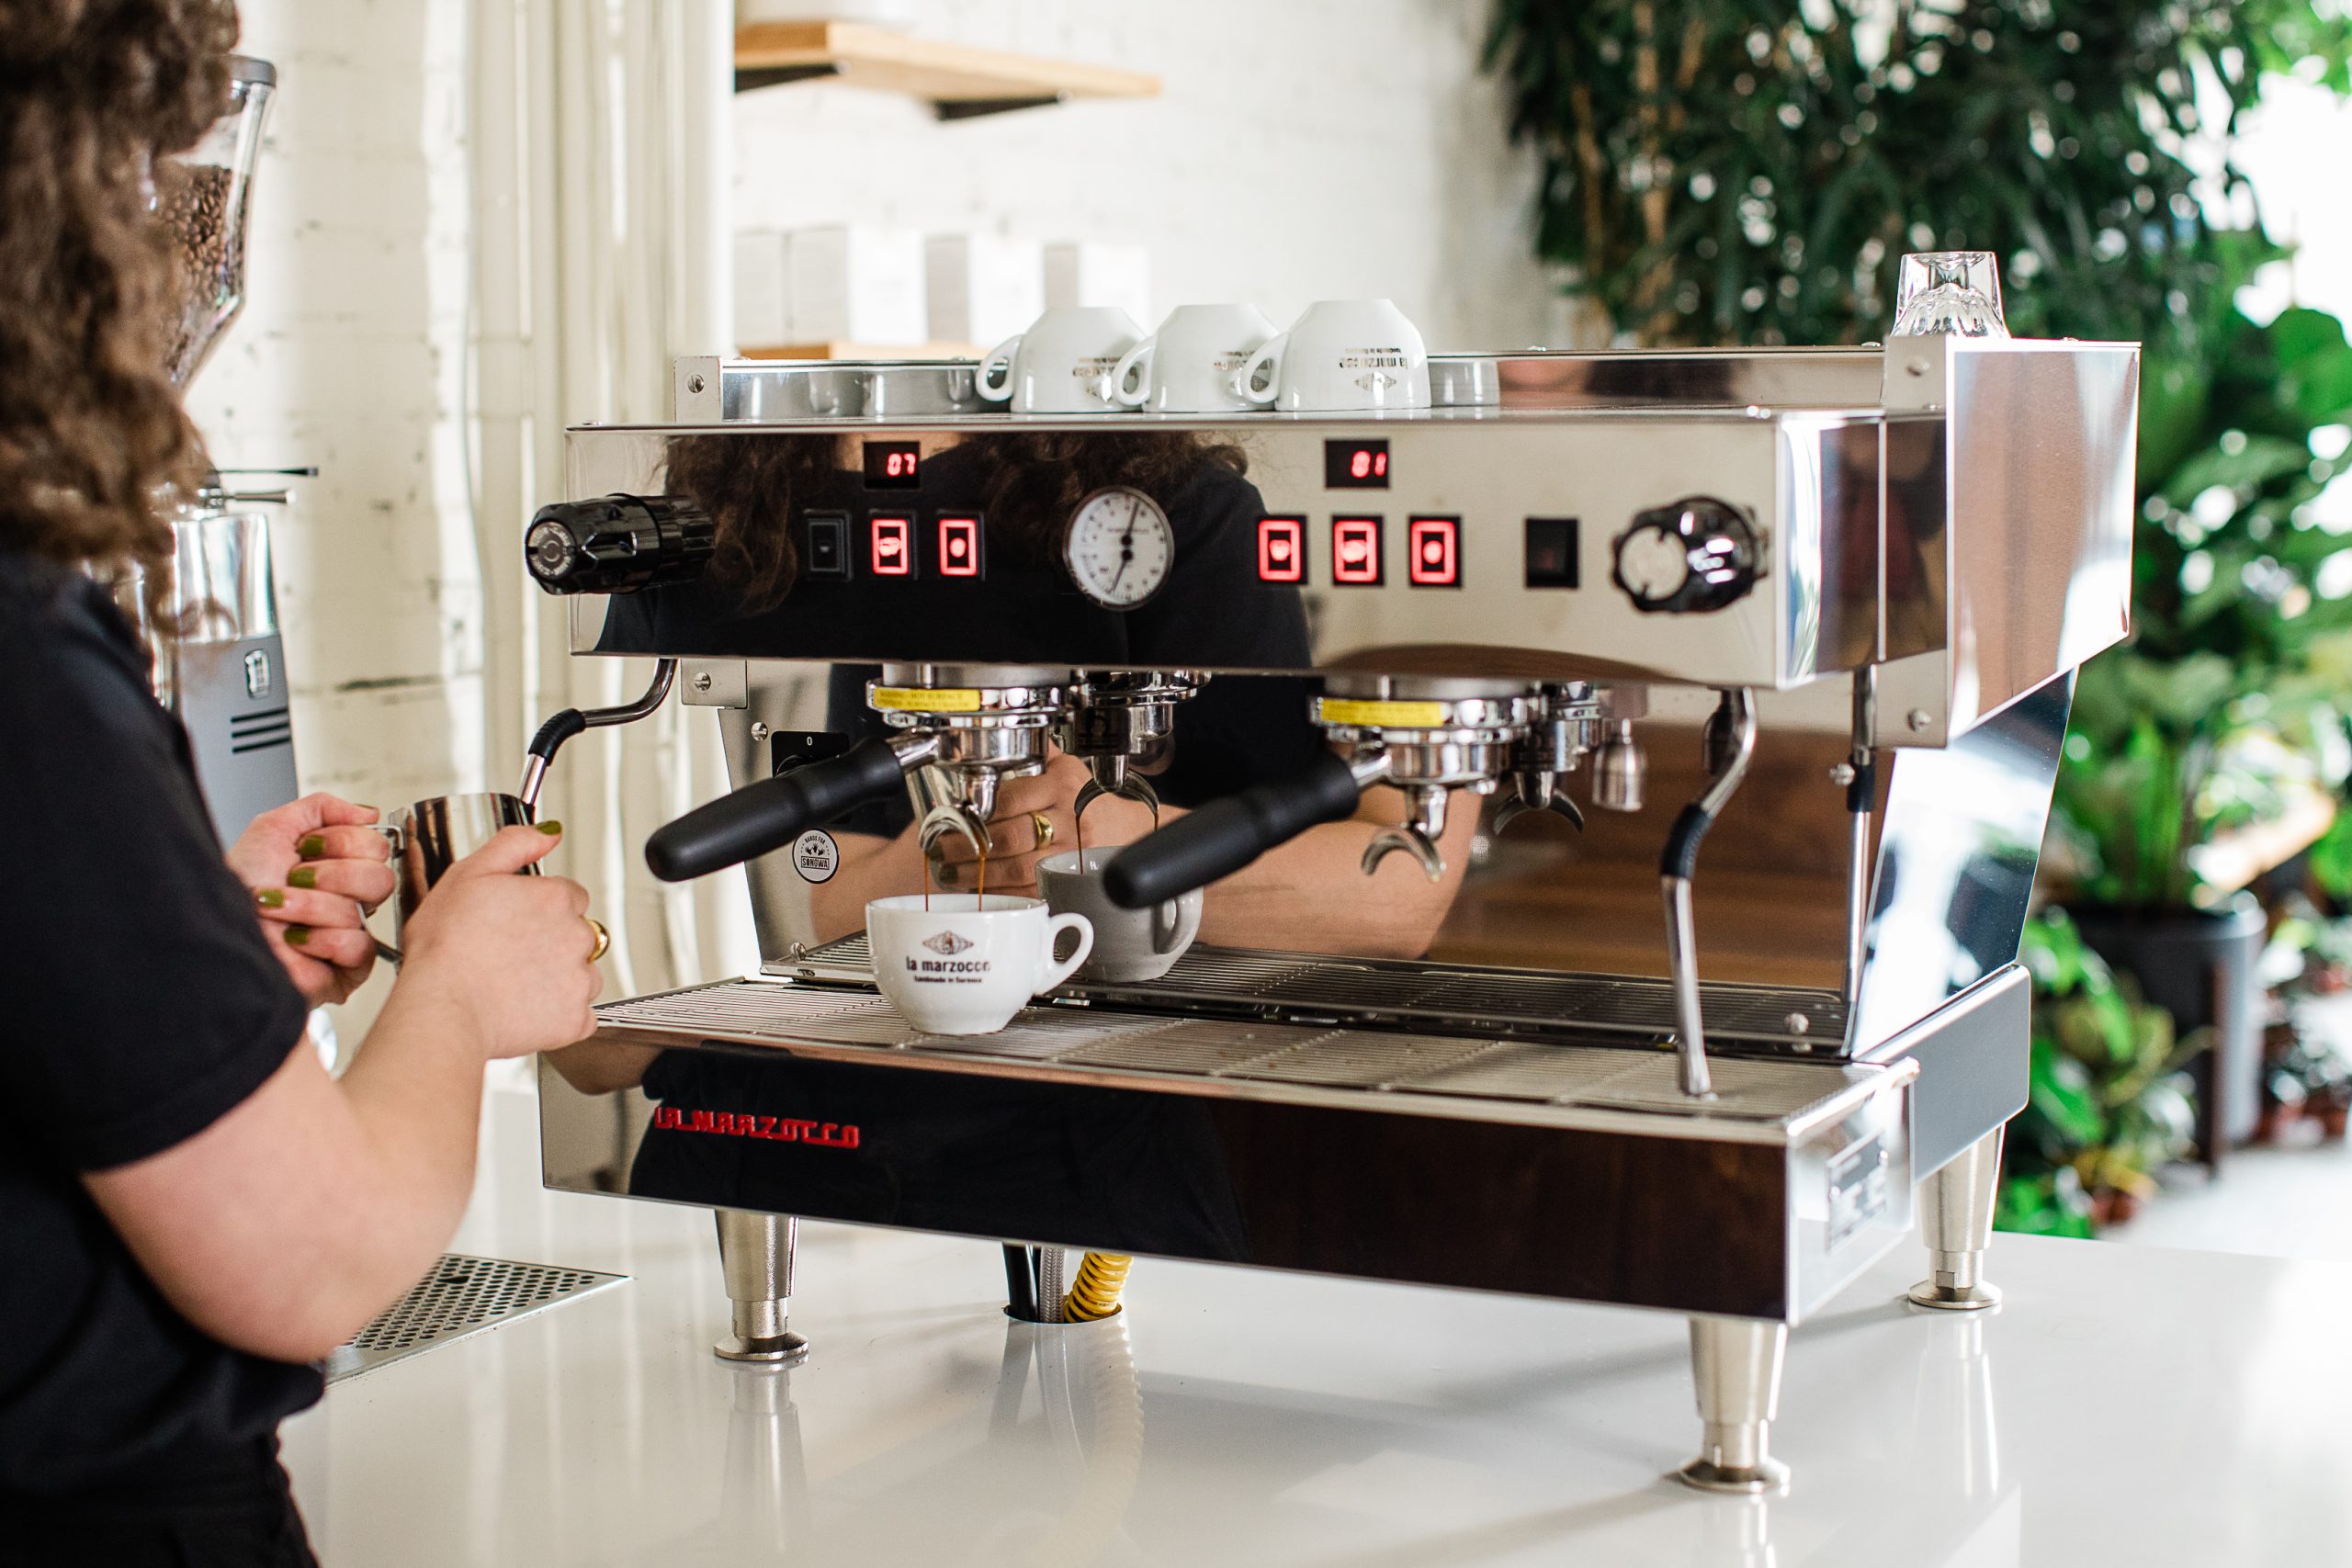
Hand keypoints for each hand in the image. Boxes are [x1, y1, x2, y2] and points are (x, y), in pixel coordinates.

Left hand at [227, 793, 397, 1007]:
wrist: (215, 928)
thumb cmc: (236, 888)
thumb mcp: (272, 828)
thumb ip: (323, 807)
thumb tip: (370, 814)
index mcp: (340, 867)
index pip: (377, 846)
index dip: (341, 842)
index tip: (305, 848)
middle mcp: (350, 900)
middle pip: (380, 878)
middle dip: (329, 874)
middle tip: (295, 878)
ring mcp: (352, 934)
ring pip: (359, 910)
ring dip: (308, 906)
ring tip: (277, 909)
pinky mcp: (348, 970)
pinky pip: (357, 946)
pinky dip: (318, 939)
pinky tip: (294, 940)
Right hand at [393, 824, 602, 1058]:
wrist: (442, 1008)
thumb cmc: (446, 948)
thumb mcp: (468, 874)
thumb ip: (514, 844)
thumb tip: (548, 832)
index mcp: (556, 898)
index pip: (567, 896)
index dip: (538, 909)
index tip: (515, 923)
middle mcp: (577, 936)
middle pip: (578, 934)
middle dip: (551, 943)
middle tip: (508, 956)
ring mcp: (579, 980)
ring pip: (582, 975)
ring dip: (558, 980)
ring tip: (514, 985)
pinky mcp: (576, 1020)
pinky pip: (581, 1017)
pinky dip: (560, 1017)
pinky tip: (527, 1011)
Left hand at [928, 748, 1156, 897]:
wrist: (1127, 830)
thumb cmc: (1091, 798)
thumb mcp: (1069, 766)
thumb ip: (1037, 752)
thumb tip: (1003, 729)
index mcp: (1062, 786)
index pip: (1010, 798)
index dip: (977, 811)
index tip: (952, 816)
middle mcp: (1068, 819)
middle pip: (1010, 836)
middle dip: (968, 845)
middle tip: (941, 848)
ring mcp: (1070, 852)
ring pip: (1017, 867)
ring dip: (979, 873)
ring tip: (951, 872)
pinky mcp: (1070, 878)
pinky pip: (1030, 890)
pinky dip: (1001, 892)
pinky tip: (980, 889)